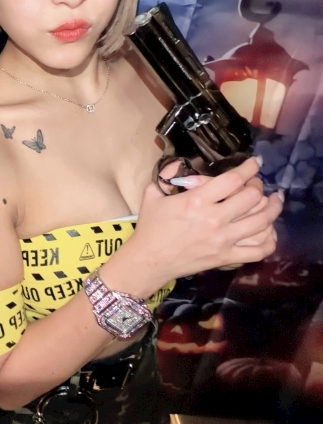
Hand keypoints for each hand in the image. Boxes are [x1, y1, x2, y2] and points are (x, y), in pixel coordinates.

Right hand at [107, 157, 281, 296]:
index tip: (255, 162)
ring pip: (262, 222)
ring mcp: (223, 240)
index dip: (249, 168)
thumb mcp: (152, 194)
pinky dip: (269, 240)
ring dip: (272, 208)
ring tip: (275, 201)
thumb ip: (167, 174)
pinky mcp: (226, 257)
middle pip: (252, 197)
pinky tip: (269, 231)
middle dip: (258, 186)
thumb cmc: (151, 227)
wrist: (149, 260)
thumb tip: (179, 163)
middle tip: (256, 183)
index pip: (233, 179)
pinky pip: (258, 250)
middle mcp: (214, 219)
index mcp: (196, 201)